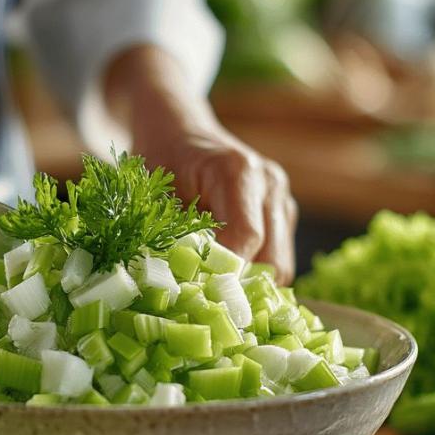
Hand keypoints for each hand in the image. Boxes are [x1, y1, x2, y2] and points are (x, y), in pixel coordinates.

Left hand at [104, 45, 297, 282]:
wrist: (178, 130)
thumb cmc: (160, 159)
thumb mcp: (153, 193)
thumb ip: (171, 236)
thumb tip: (178, 287)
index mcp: (239, 171)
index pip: (246, 239)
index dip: (222, 274)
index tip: (194, 294)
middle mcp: (270, 183)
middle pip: (272, 259)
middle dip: (238, 287)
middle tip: (202, 304)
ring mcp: (281, 199)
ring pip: (279, 265)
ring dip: (248, 285)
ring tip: (211, 293)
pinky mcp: (282, 214)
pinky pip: (276, 258)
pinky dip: (252, 275)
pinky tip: (222, 278)